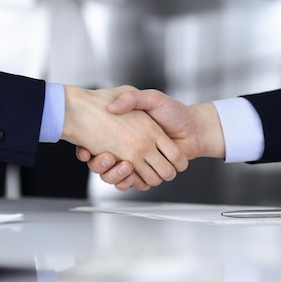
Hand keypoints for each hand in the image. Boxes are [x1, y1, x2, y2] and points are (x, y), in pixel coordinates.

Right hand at [62, 85, 187, 189]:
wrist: (194, 128)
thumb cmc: (174, 111)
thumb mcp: (151, 98)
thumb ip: (132, 98)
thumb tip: (113, 106)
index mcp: (125, 131)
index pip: (95, 144)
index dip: (87, 150)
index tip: (86, 149)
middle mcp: (128, 147)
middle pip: (102, 165)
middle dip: (102, 165)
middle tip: (106, 157)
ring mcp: (137, 161)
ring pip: (116, 177)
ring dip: (117, 175)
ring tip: (124, 164)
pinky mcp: (147, 173)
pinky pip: (132, 184)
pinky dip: (130, 182)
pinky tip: (131, 174)